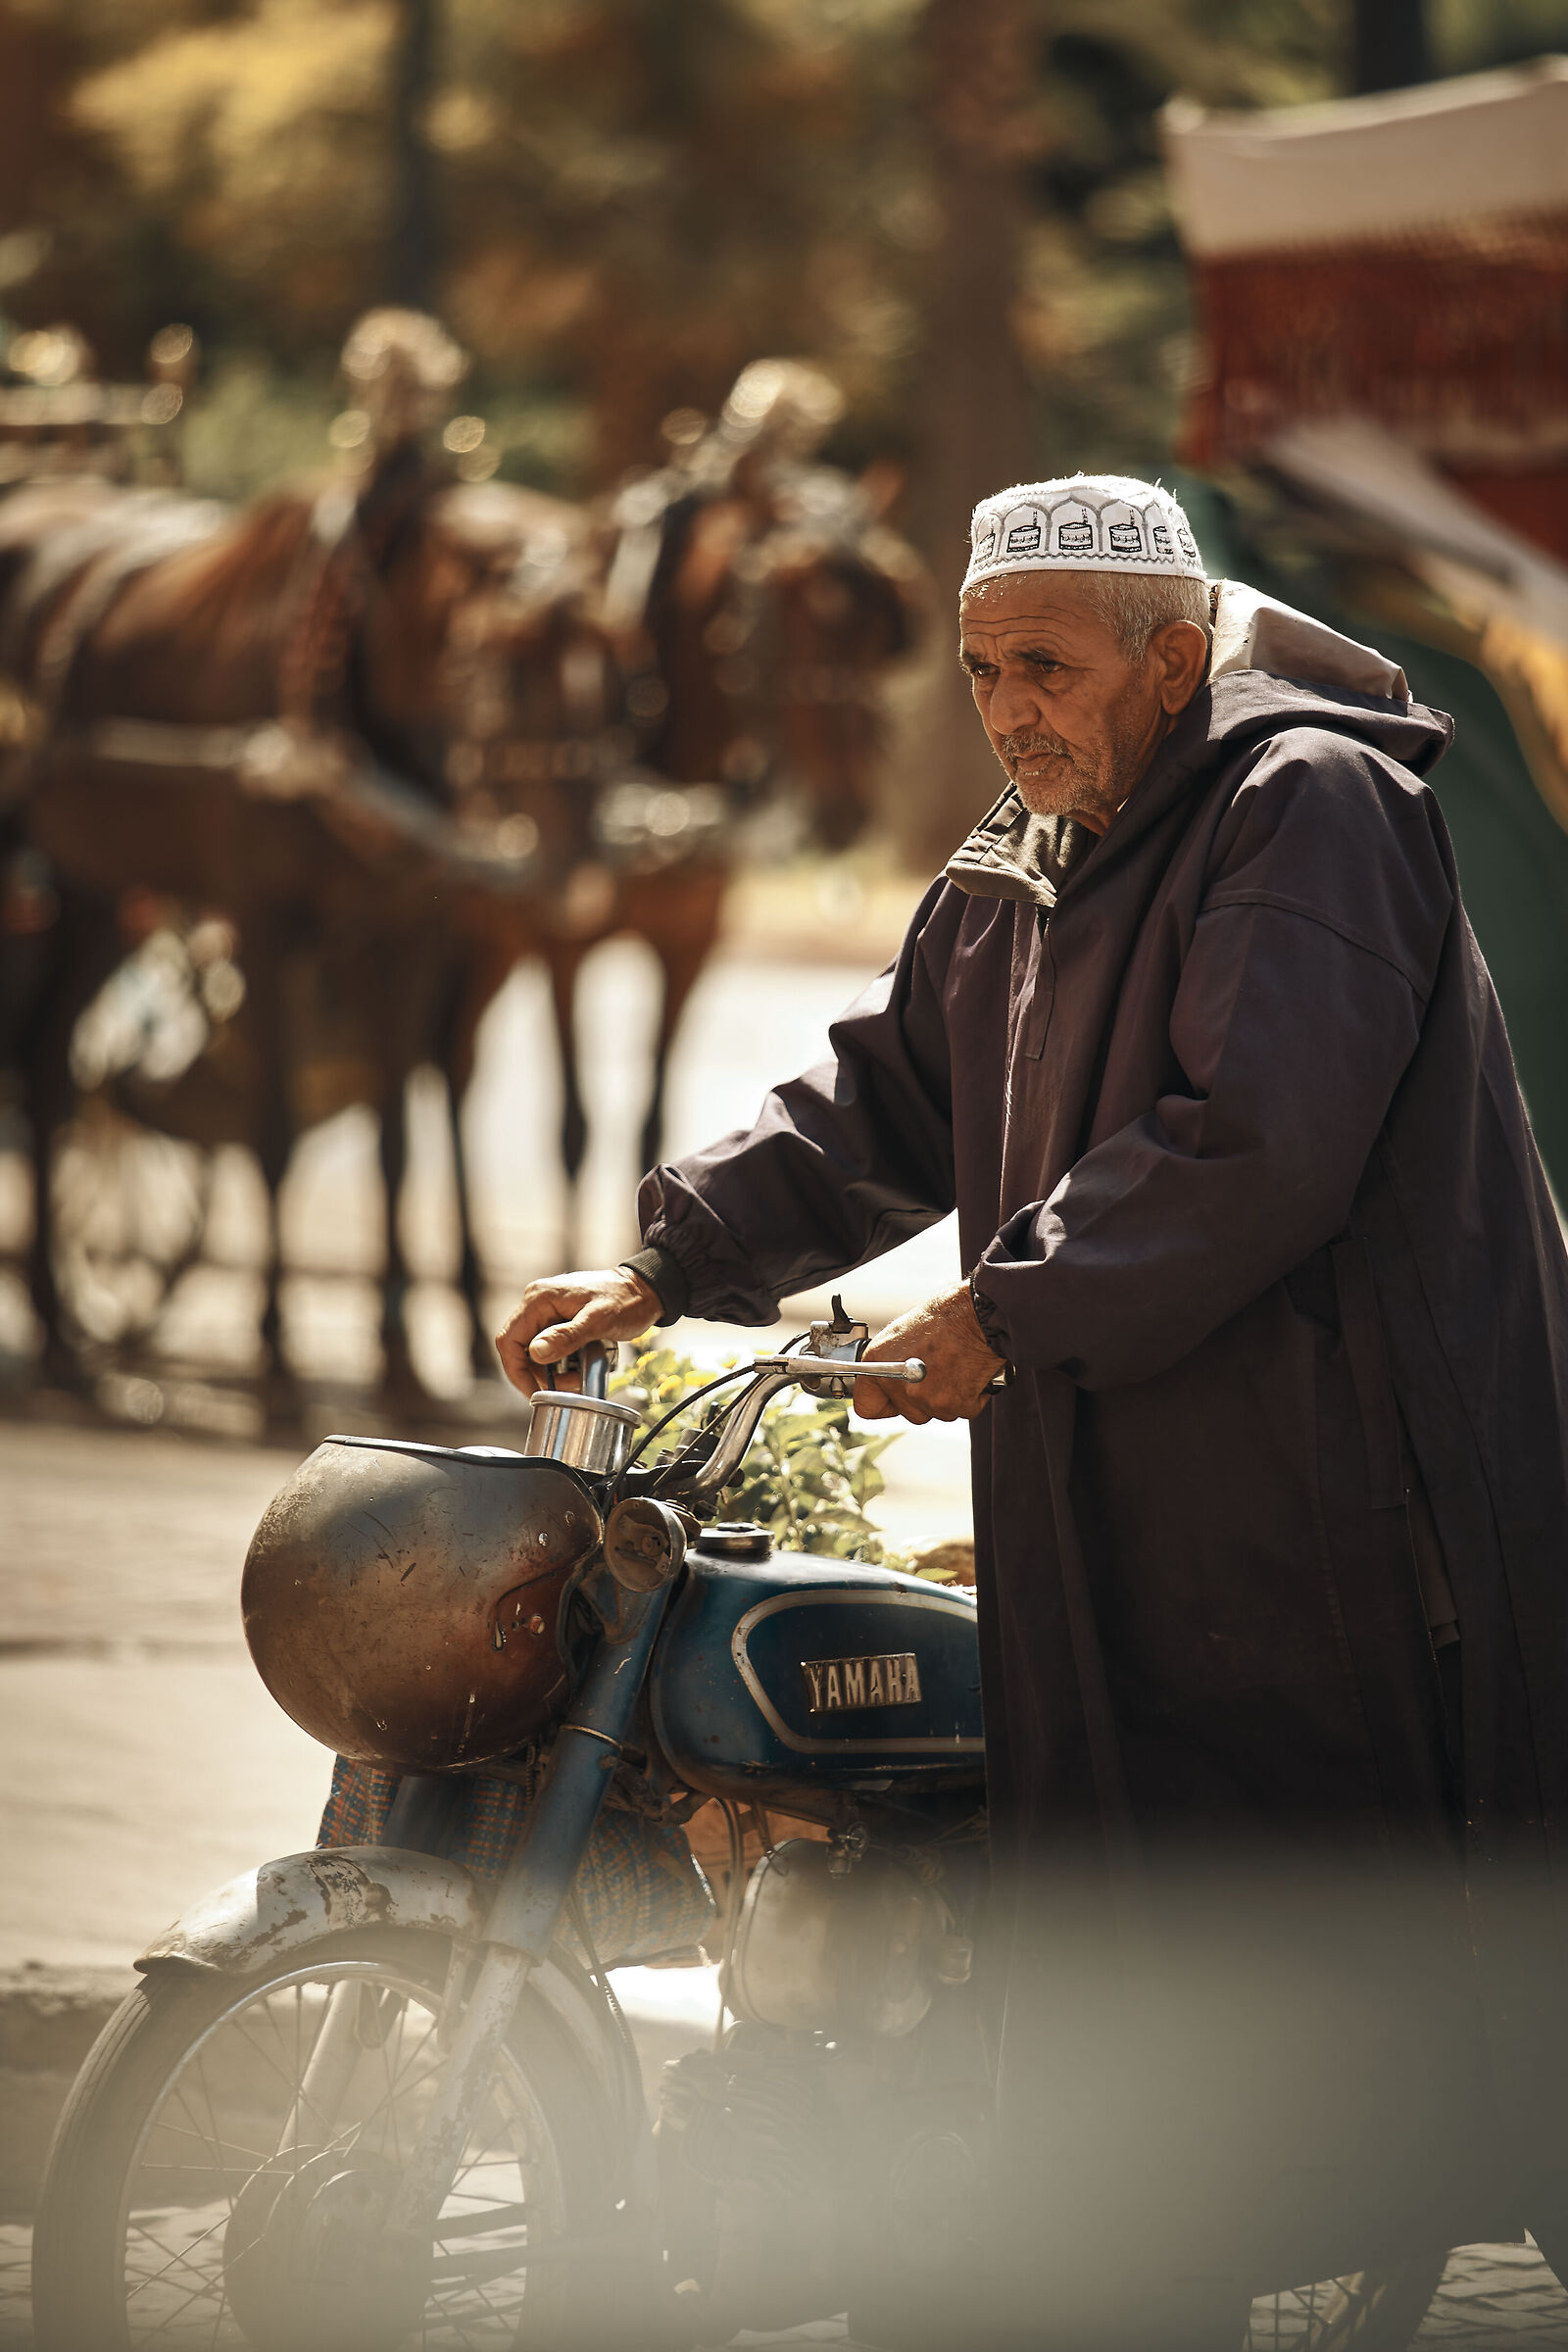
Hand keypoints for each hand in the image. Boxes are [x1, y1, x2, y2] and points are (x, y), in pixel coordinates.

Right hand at [495, 1267, 659, 1397]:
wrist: (646, 1290)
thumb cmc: (626, 1300)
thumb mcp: (598, 1321)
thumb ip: (566, 1337)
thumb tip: (535, 1353)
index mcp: (540, 1299)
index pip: (509, 1340)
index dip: (517, 1371)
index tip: (534, 1392)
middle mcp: (537, 1303)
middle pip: (520, 1349)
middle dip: (540, 1373)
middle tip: (567, 1385)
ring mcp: (547, 1311)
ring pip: (536, 1351)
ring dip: (554, 1370)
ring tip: (579, 1375)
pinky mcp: (559, 1320)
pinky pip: (551, 1347)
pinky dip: (562, 1362)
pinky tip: (581, 1365)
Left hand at [852, 1284, 1005, 1424]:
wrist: (977, 1313)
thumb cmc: (946, 1314)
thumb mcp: (903, 1332)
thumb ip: (893, 1362)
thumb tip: (895, 1375)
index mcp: (877, 1363)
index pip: (866, 1405)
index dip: (884, 1403)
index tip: (893, 1399)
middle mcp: (898, 1385)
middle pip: (909, 1412)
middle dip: (924, 1398)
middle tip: (937, 1371)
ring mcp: (926, 1398)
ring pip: (938, 1412)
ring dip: (948, 1397)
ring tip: (955, 1367)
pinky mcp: (955, 1405)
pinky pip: (963, 1410)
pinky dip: (971, 1396)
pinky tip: (971, 1372)